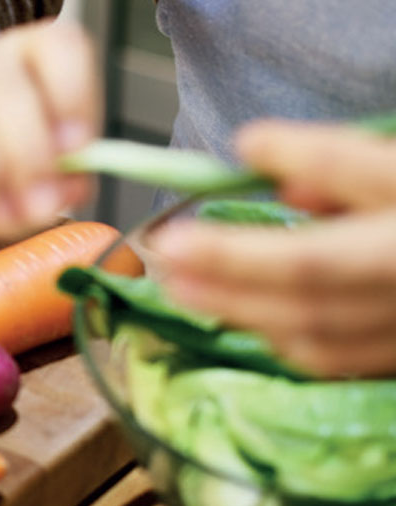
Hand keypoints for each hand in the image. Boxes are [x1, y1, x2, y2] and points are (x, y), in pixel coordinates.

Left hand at [152, 120, 395, 377]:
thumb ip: (338, 159)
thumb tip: (253, 147)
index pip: (322, 242)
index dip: (242, 248)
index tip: (183, 225)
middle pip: (311, 294)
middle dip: (230, 277)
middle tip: (164, 257)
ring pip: (323, 336)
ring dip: (245, 313)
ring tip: (182, 286)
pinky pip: (343, 358)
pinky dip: (287, 338)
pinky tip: (245, 315)